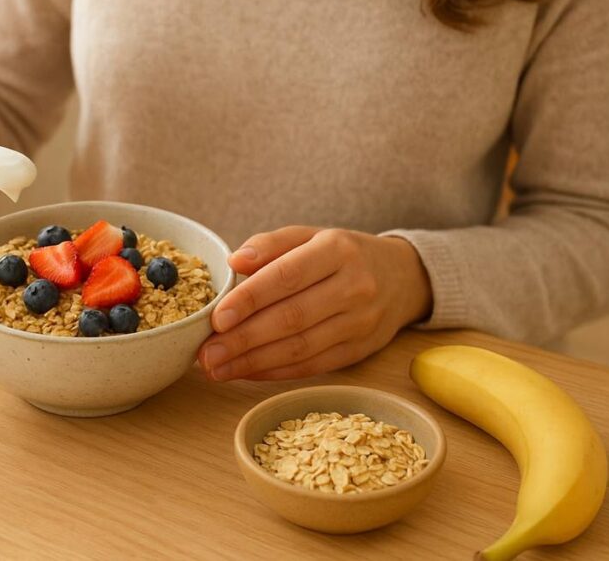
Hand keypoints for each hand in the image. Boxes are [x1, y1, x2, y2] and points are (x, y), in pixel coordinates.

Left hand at [198, 227, 431, 380]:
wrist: (402, 278)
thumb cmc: (343, 255)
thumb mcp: (311, 236)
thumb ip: (271, 244)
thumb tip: (234, 261)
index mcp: (338, 250)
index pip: (287, 276)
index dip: (250, 299)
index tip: (217, 317)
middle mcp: (354, 287)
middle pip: (292, 318)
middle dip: (244, 339)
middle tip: (206, 354)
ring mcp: (361, 322)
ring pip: (301, 347)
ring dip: (254, 362)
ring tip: (217, 368)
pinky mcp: (360, 350)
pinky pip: (312, 366)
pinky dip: (275, 372)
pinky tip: (246, 372)